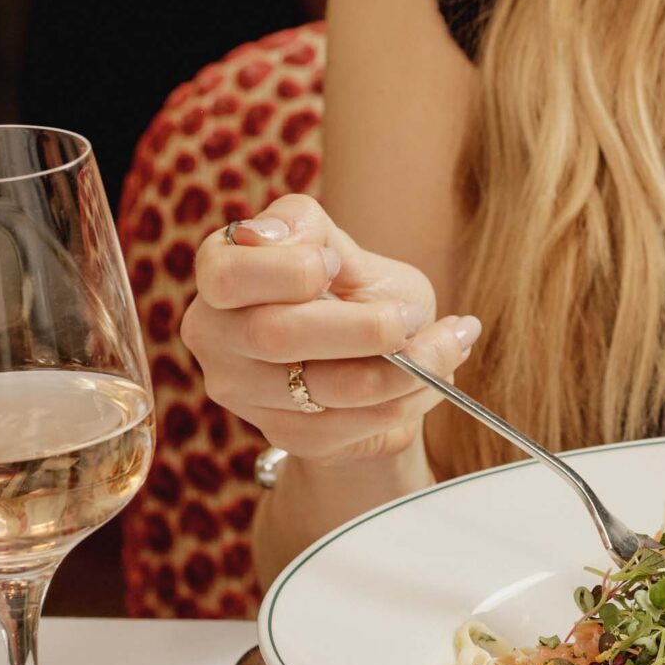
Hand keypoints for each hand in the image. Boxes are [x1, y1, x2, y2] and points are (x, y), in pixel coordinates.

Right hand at [182, 192, 479, 464]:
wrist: (377, 358)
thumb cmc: (353, 290)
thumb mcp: (341, 247)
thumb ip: (308, 230)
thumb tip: (273, 233)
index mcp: (220, 275)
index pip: (227, 275)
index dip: (289, 269)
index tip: (334, 265)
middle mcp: (216, 337)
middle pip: (276, 336)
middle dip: (364, 327)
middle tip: (413, 315)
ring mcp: (244, 392)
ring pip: (328, 388)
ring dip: (405, 367)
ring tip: (449, 342)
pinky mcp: (284, 434)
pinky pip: (355, 423)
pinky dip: (409, 397)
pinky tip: (433, 375)